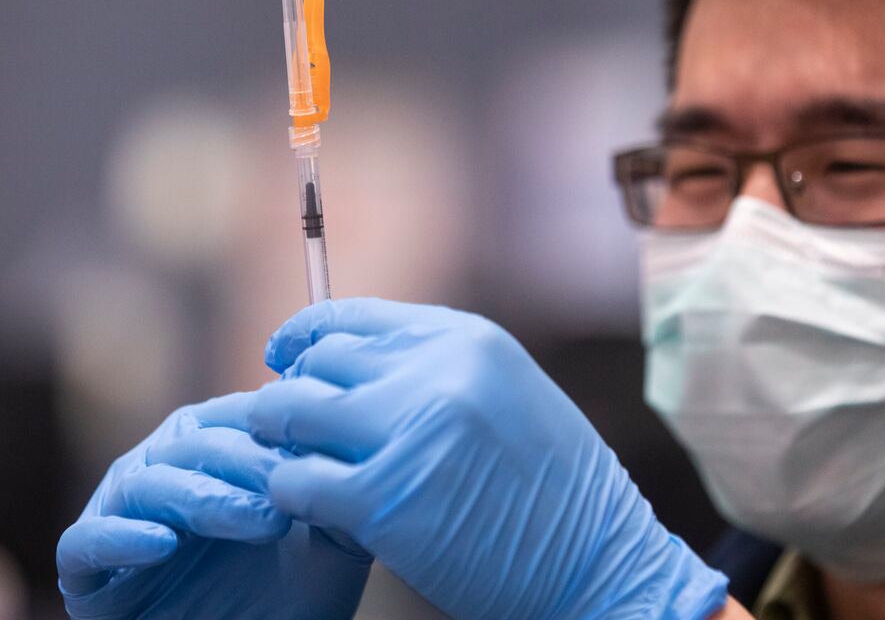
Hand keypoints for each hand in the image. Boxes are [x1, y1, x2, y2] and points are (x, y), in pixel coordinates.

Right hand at [57, 393, 370, 619]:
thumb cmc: (288, 599)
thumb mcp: (329, 547)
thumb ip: (340, 495)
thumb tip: (359, 445)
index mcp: (215, 451)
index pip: (241, 416)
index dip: (279, 426)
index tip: (323, 446)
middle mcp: (163, 470)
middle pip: (196, 442)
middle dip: (250, 462)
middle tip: (293, 488)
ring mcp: (121, 516)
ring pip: (148, 483)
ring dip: (204, 496)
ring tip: (262, 520)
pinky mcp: (85, 570)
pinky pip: (86, 542)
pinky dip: (120, 537)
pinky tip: (163, 543)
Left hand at [253, 298, 727, 619]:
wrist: (601, 568)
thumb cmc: (555, 495)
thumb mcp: (508, 397)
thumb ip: (438, 371)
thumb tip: (348, 364)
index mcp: (467, 341)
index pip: (352, 316)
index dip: (305, 337)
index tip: (283, 357)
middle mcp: (436, 372)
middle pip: (317, 362)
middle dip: (292, 395)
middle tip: (287, 430)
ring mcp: (408, 432)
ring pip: (291, 412)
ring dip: (282, 442)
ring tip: (296, 467)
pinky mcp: (383, 500)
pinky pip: (294, 481)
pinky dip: (291, 494)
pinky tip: (315, 511)